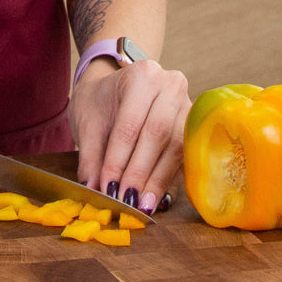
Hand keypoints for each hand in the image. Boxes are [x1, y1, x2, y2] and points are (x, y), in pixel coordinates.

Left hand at [69, 57, 189, 214]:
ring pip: (176, 147)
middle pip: (158, 134)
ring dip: (157, 180)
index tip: (107, 188)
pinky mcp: (194, 128)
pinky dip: (170, 181)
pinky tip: (158, 200)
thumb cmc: (101, 102)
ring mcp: (188, 105)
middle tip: (126, 201)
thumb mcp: (87, 122)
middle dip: (140, 172)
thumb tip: (94, 189)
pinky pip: (185, 157)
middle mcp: (171, 86)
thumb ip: (91, 156)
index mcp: (142, 76)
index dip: (118, 159)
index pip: (130, 124)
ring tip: (141, 205)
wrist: (117, 89)